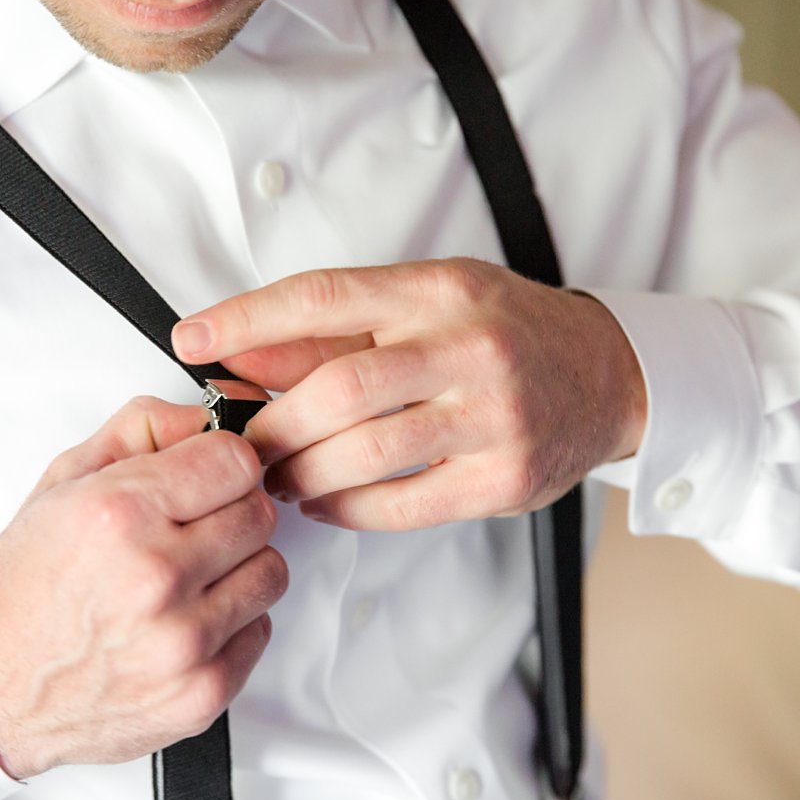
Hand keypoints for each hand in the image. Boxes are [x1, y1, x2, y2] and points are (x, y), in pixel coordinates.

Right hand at [0, 397, 285, 779]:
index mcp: (119, 514)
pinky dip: (232, 623)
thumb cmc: (25, 590)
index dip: (219, 464)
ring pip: (270, 571)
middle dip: (228, 513)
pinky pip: (260, 629)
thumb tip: (206, 416)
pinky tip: (184, 621)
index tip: (203, 478)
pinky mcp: (203, 692)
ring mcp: (183, 640)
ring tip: (186, 579)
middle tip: (188, 531)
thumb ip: (138, 431)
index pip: (236, 460)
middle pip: (258, 513)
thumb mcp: (61, 484)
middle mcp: (155, 577)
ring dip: (237, 569)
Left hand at [171, 258, 645, 530]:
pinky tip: (326, 503)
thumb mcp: (425, 304)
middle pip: (339, 389)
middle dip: (272, 424)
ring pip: (366, 453)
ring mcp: (493, 415)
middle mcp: (468, 346)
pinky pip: (403, 503)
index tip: (192, 340)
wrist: (606, 376)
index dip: (247, 320)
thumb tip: (241, 353)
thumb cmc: (504, 333)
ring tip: (278, 478)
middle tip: (242, 444)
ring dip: (303, 473)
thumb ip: (335, 332)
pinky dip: (348, 509)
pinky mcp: (504, 477)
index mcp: (439, 290)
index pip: (324, 298)